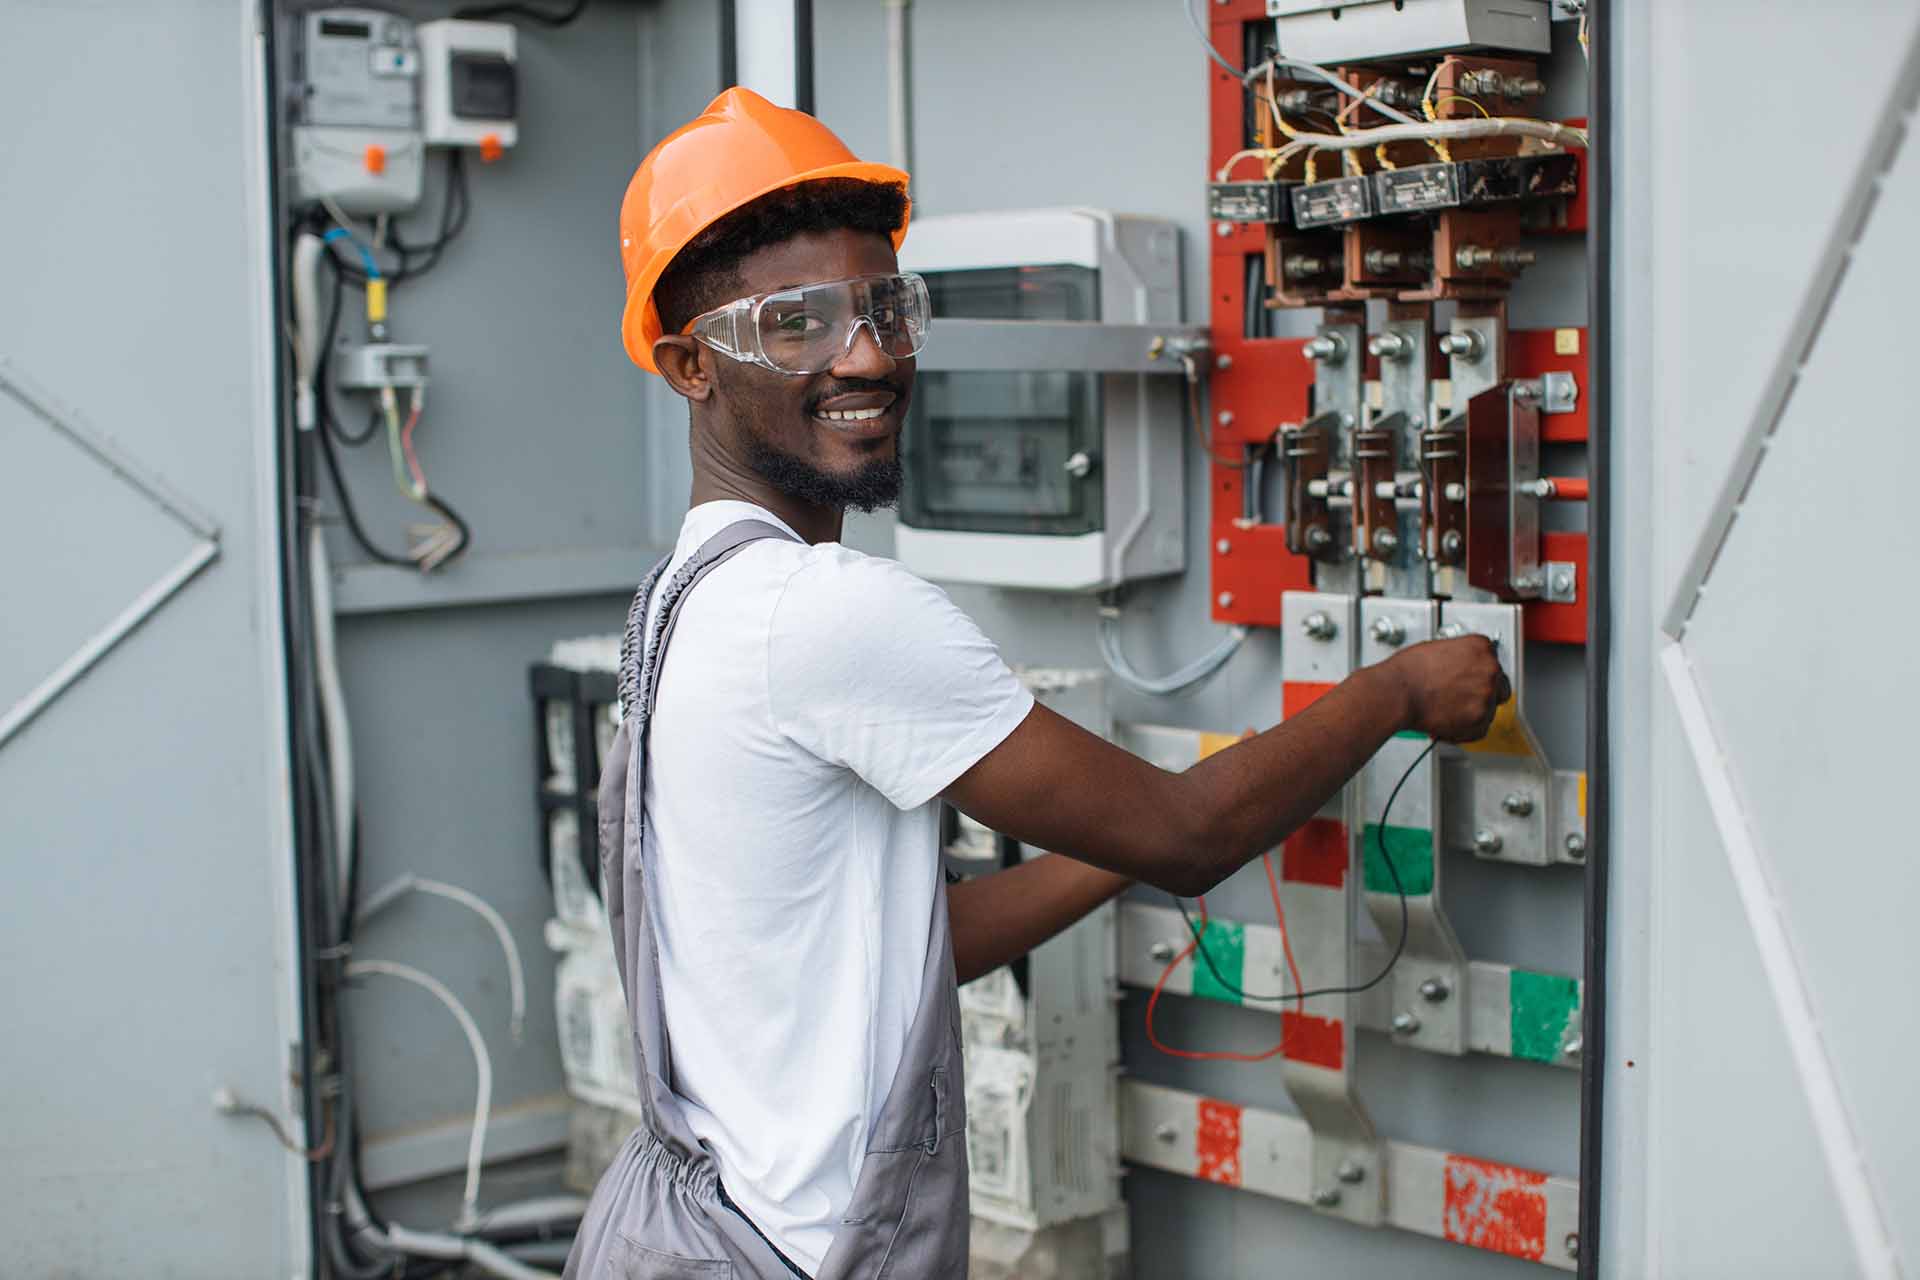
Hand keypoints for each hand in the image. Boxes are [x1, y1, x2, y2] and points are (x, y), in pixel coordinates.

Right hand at [1383, 635, 1509, 741]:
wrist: (1396, 692)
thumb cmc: (1408, 671)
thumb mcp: (1438, 649)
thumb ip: (1459, 658)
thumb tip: (1460, 669)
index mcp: (1481, 647)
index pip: (1492, 661)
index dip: (1478, 673)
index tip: (1469, 680)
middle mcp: (1489, 669)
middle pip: (1500, 685)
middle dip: (1483, 693)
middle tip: (1462, 697)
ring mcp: (1486, 695)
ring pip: (1490, 710)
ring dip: (1472, 713)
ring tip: (1448, 711)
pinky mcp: (1479, 719)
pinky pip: (1480, 729)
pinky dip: (1465, 731)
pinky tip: (1448, 723)